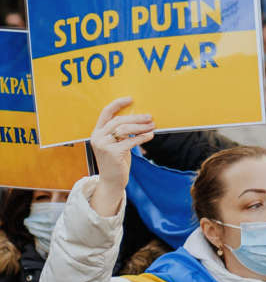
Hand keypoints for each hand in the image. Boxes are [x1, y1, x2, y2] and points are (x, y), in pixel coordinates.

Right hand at [90, 97, 154, 215]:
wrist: (111, 182)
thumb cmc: (116, 161)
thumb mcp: (116, 143)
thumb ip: (121, 131)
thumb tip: (140, 118)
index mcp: (97, 132)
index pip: (106, 112)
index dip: (118, 104)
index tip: (131, 99)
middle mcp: (97, 137)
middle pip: (118, 120)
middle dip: (136, 117)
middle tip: (150, 117)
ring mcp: (103, 145)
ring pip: (124, 129)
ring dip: (141, 127)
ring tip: (152, 126)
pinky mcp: (112, 153)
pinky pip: (130, 141)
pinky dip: (142, 137)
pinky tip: (150, 136)